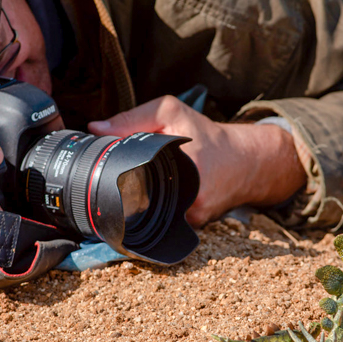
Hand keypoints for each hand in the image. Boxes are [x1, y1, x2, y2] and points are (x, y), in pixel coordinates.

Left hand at [88, 96, 305, 225]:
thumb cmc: (208, 136)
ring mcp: (192, 219)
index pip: (131, 183)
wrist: (246, 161)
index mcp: (181, 171)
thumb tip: (96, 128)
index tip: (101, 172)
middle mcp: (189, 201)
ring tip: (135, 189)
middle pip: (136, 204)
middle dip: (122, 192)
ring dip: (137, 205)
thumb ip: (133, 118)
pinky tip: (157, 198)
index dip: (113, 178)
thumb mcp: (171, 113)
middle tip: (114, 180)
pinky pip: (163, 223)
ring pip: (148, 217)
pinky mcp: (194, 228)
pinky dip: (156, 211)